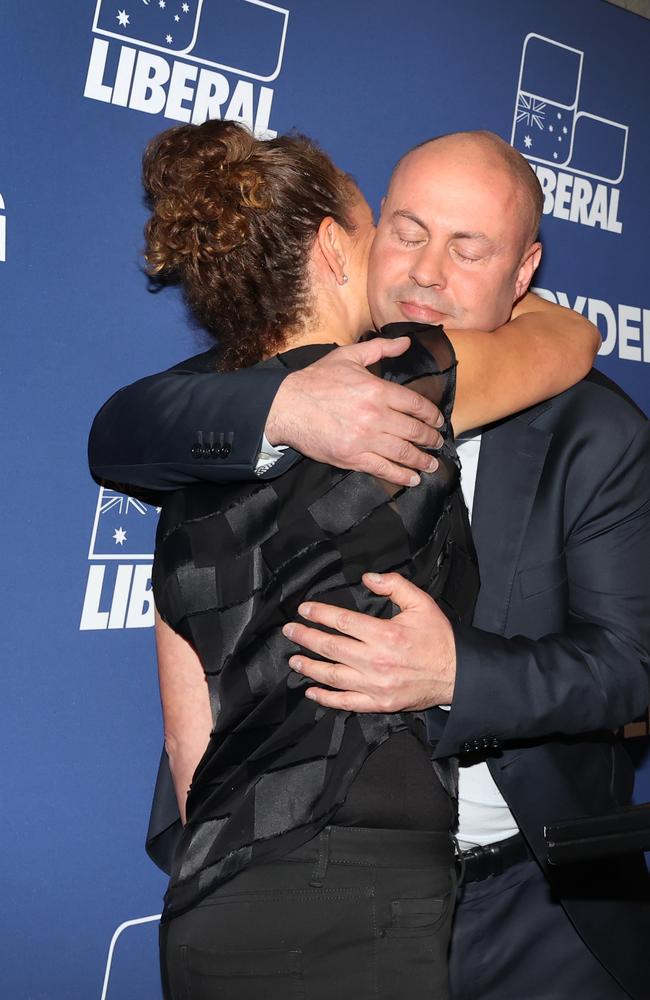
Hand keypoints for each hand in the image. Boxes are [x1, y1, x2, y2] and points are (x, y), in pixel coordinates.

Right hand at [265, 337, 443, 487]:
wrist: (287, 406)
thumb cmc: (316, 381)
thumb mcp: (348, 356)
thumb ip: (380, 349)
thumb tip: (406, 343)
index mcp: (377, 390)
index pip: (416, 405)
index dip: (431, 415)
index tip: (438, 422)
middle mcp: (376, 416)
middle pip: (414, 431)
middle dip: (431, 439)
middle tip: (437, 443)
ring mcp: (365, 439)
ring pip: (403, 452)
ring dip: (422, 460)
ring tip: (431, 464)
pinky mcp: (352, 457)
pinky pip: (383, 469)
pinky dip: (401, 475)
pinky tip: (412, 478)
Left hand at [282, 572, 456, 710]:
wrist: (458, 674)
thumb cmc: (439, 638)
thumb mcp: (421, 603)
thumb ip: (394, 585)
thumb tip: (367, 578)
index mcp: (385, 634)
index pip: (342, 621)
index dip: (319, 614)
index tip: (304, 610)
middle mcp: (376, 660)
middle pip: (331, 647)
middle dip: (306, 637)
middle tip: (290, 630)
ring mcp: (375, 685)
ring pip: (333, 676)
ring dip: (309, 666)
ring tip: (294, 659)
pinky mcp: (378, 703)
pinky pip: (346, 702)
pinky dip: (326, 698)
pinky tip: (311, 691)